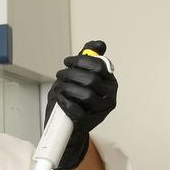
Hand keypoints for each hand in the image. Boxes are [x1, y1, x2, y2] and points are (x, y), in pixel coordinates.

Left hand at [45, 40, 117, 169]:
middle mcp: (110, 97)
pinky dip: (64, 101)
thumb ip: (89, 58)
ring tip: (59, 87)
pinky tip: (59, 97)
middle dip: (71, 74)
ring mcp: (101, 112)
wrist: (69, 125)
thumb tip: (99, 44)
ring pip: (85, 94)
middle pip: (91, 79)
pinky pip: (76, 110)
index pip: (100, 65)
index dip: (81, 60)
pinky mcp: (89, 123)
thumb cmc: (75, 98)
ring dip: (67, 88)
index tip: (67, 62)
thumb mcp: (81, 76)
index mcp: (110, 83)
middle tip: (60, 74)